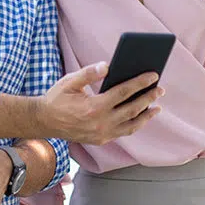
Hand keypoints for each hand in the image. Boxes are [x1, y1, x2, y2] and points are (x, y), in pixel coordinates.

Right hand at [41, 62, 163, 144]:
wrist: (44, 122)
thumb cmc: (57, 98)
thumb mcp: (69, 82)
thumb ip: (88, 73)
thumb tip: (107, 65)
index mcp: (93, 106)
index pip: (123, 92)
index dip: (140, 83)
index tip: (153, 75)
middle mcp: (100, 123)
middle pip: (132, 109)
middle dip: (148, 97)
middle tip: (160, 88)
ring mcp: (101, 134)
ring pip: (131, 125)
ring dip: (146, 115)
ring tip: (157, 106)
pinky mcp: (100, 139)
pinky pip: (123, 132)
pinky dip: (134, 124)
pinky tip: (140, 116)